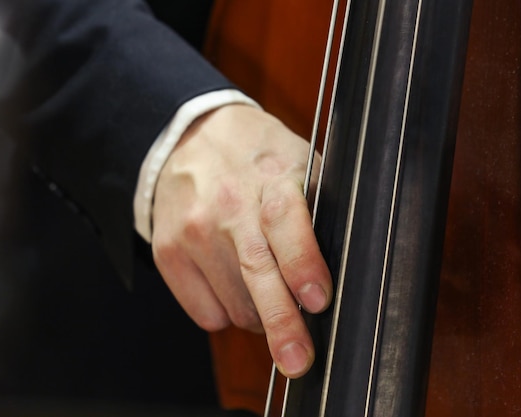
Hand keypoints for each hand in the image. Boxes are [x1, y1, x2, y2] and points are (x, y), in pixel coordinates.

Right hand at [151, 104, 331, 377]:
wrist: (190, 139)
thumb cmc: (256, 158)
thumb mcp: (297, 163)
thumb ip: (320, 208)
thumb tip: (352, 264)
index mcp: (270, 179)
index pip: (284, 222)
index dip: (302, 264)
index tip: (318, 300)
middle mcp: (226, 207)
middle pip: (256, 273)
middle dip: (281, 324)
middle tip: (298, 360)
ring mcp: (192, 231)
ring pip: (235, 305)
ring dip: (260, 314)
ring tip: (266, 289)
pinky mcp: (168, 253)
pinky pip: (206, 313)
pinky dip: (227, 313)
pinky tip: (232, 283)